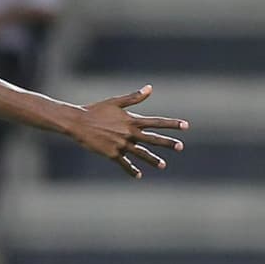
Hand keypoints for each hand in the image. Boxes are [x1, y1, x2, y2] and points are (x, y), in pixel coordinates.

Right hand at [64, 85, 188, 178]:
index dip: (172, 124)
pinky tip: (138, 175)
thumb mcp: (116, 102)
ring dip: (152, 160)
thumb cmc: (96, 110)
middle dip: (168, 143)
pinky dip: (131, 170)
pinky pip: (124, 164)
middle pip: (153, 139)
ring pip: (141, 154)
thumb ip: (134, 97)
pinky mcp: (112, 154)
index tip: (186, 125)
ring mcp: (121, 145)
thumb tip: (150, 88)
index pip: (157, 122)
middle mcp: (129, 133)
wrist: (78, 123)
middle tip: (180, 147)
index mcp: (132, 120)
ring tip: (163, 165)